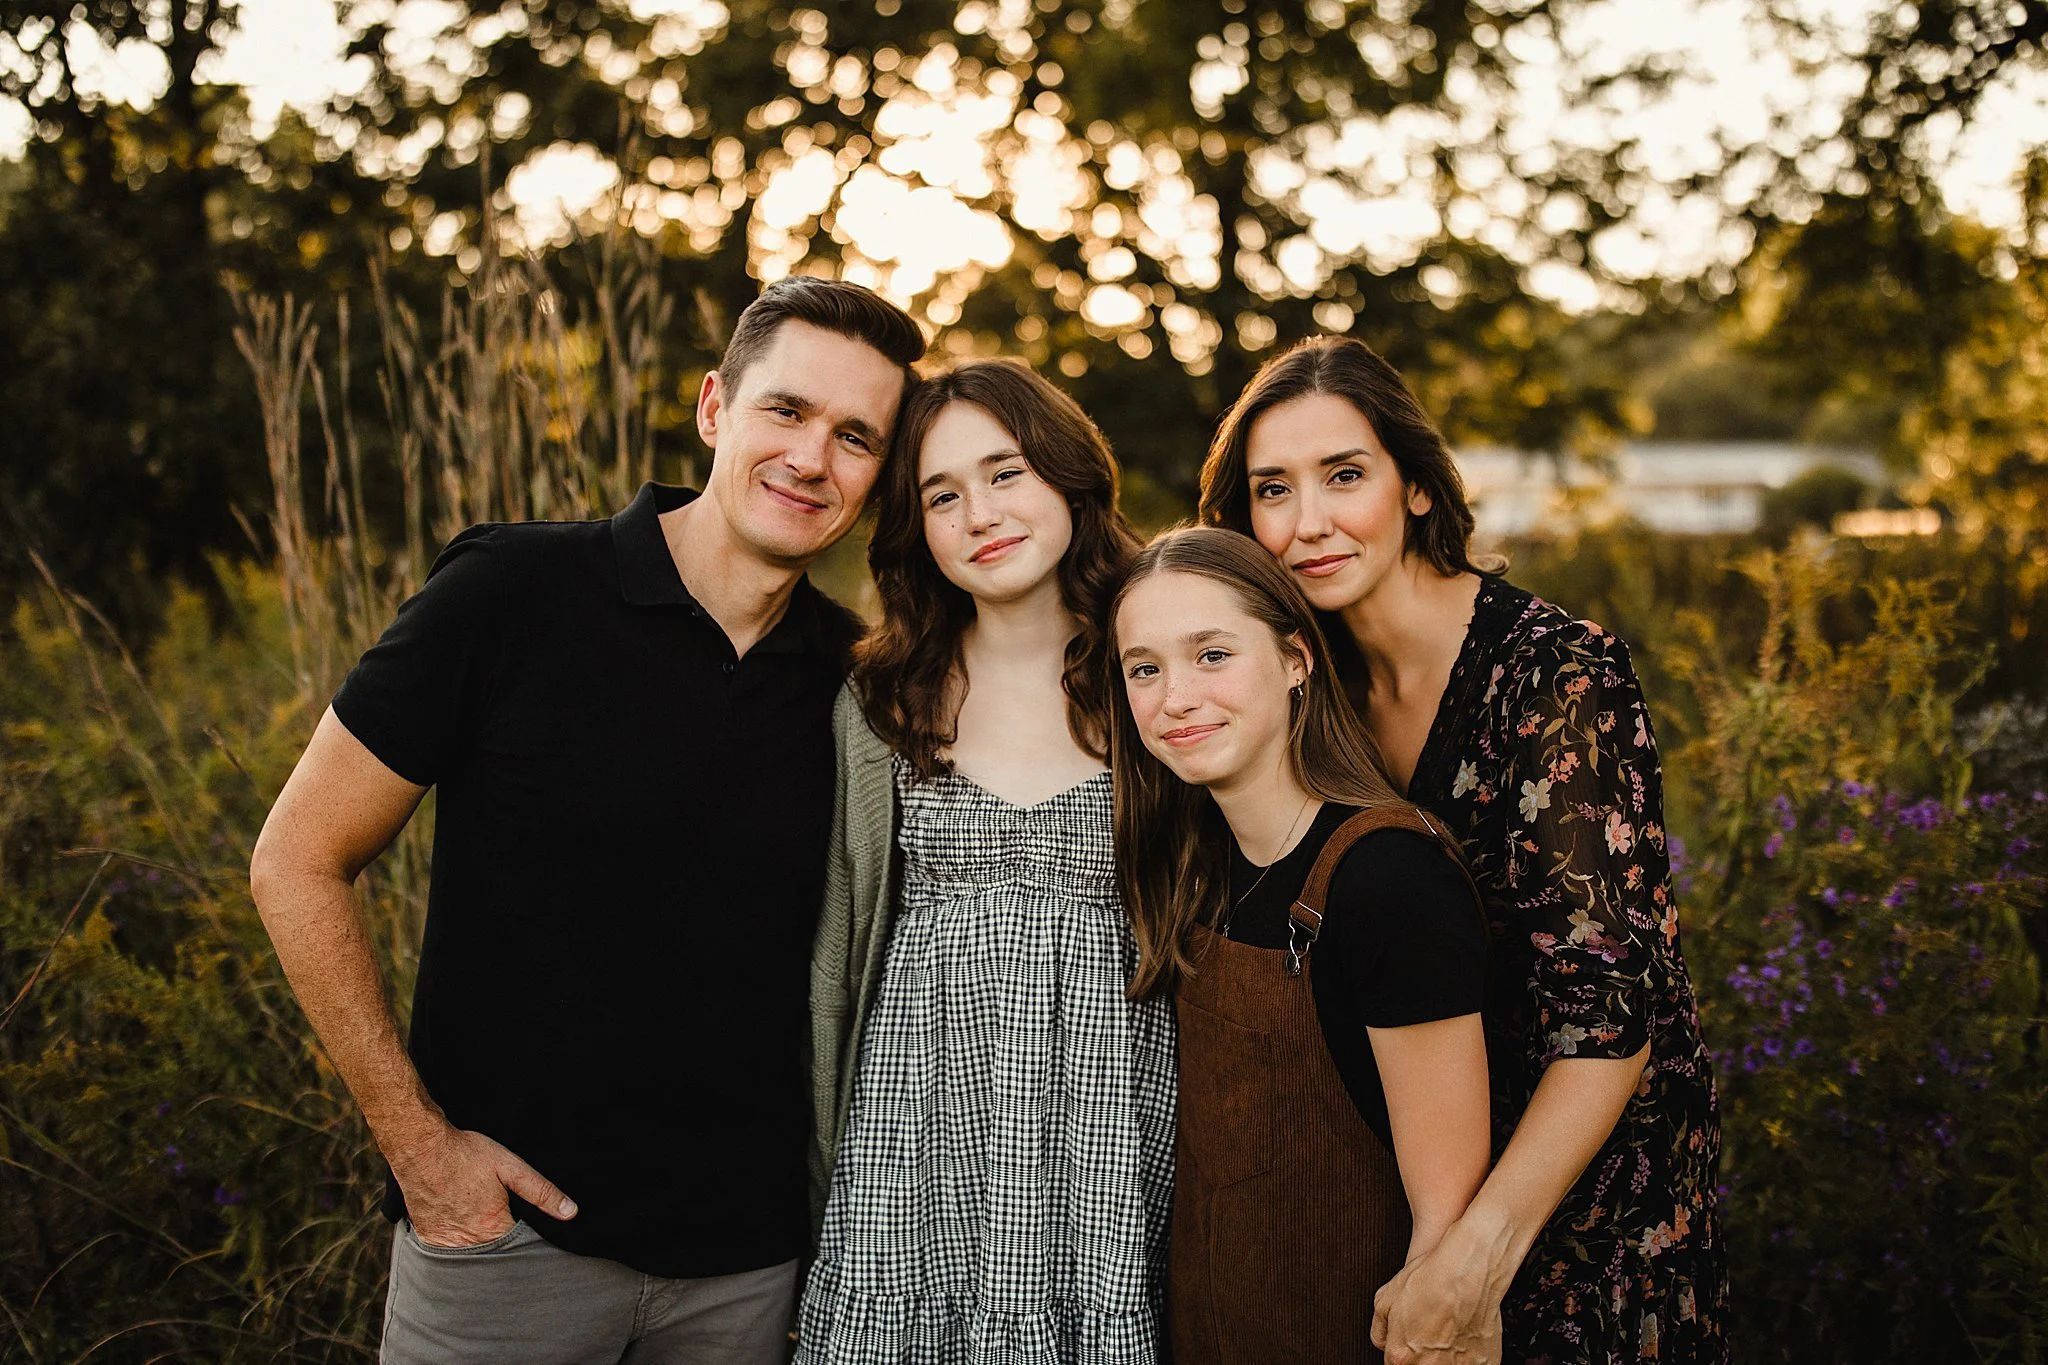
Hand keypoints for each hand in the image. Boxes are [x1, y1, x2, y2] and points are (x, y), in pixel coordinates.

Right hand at [390, 1123, 576, 1248]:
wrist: (421, 1147)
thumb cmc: (466, 1154)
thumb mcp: (511, 1167)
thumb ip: (541, 1192)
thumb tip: (571, 1212)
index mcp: (493, 1227)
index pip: (519, 1249)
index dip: (527, 1240)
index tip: (529, 1231)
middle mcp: (469, 1242)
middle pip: (495, 1255)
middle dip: (504, 1248)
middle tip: (504, 1226)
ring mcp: (445, 1242)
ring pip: (471, 1255)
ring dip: (480, 1248)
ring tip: (482, 1226)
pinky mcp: (428, 1237)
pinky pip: (447, 1252)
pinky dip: (457, 1245)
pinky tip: (462, 1228)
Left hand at [1371, 1225, 1505, 1364]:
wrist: (1467, 1274)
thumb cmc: (1432, 1282)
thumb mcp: (1385, 1298)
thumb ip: (1380, 1329)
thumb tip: (1382, 1341)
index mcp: (1401, 1356)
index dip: (1401, 1353)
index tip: (1407, 1345)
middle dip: (1422, 1356)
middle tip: (1429, 1335)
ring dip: (1445, 1358)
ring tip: (1448, 1335)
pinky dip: (1468, 1357)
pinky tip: (1465, 1336)